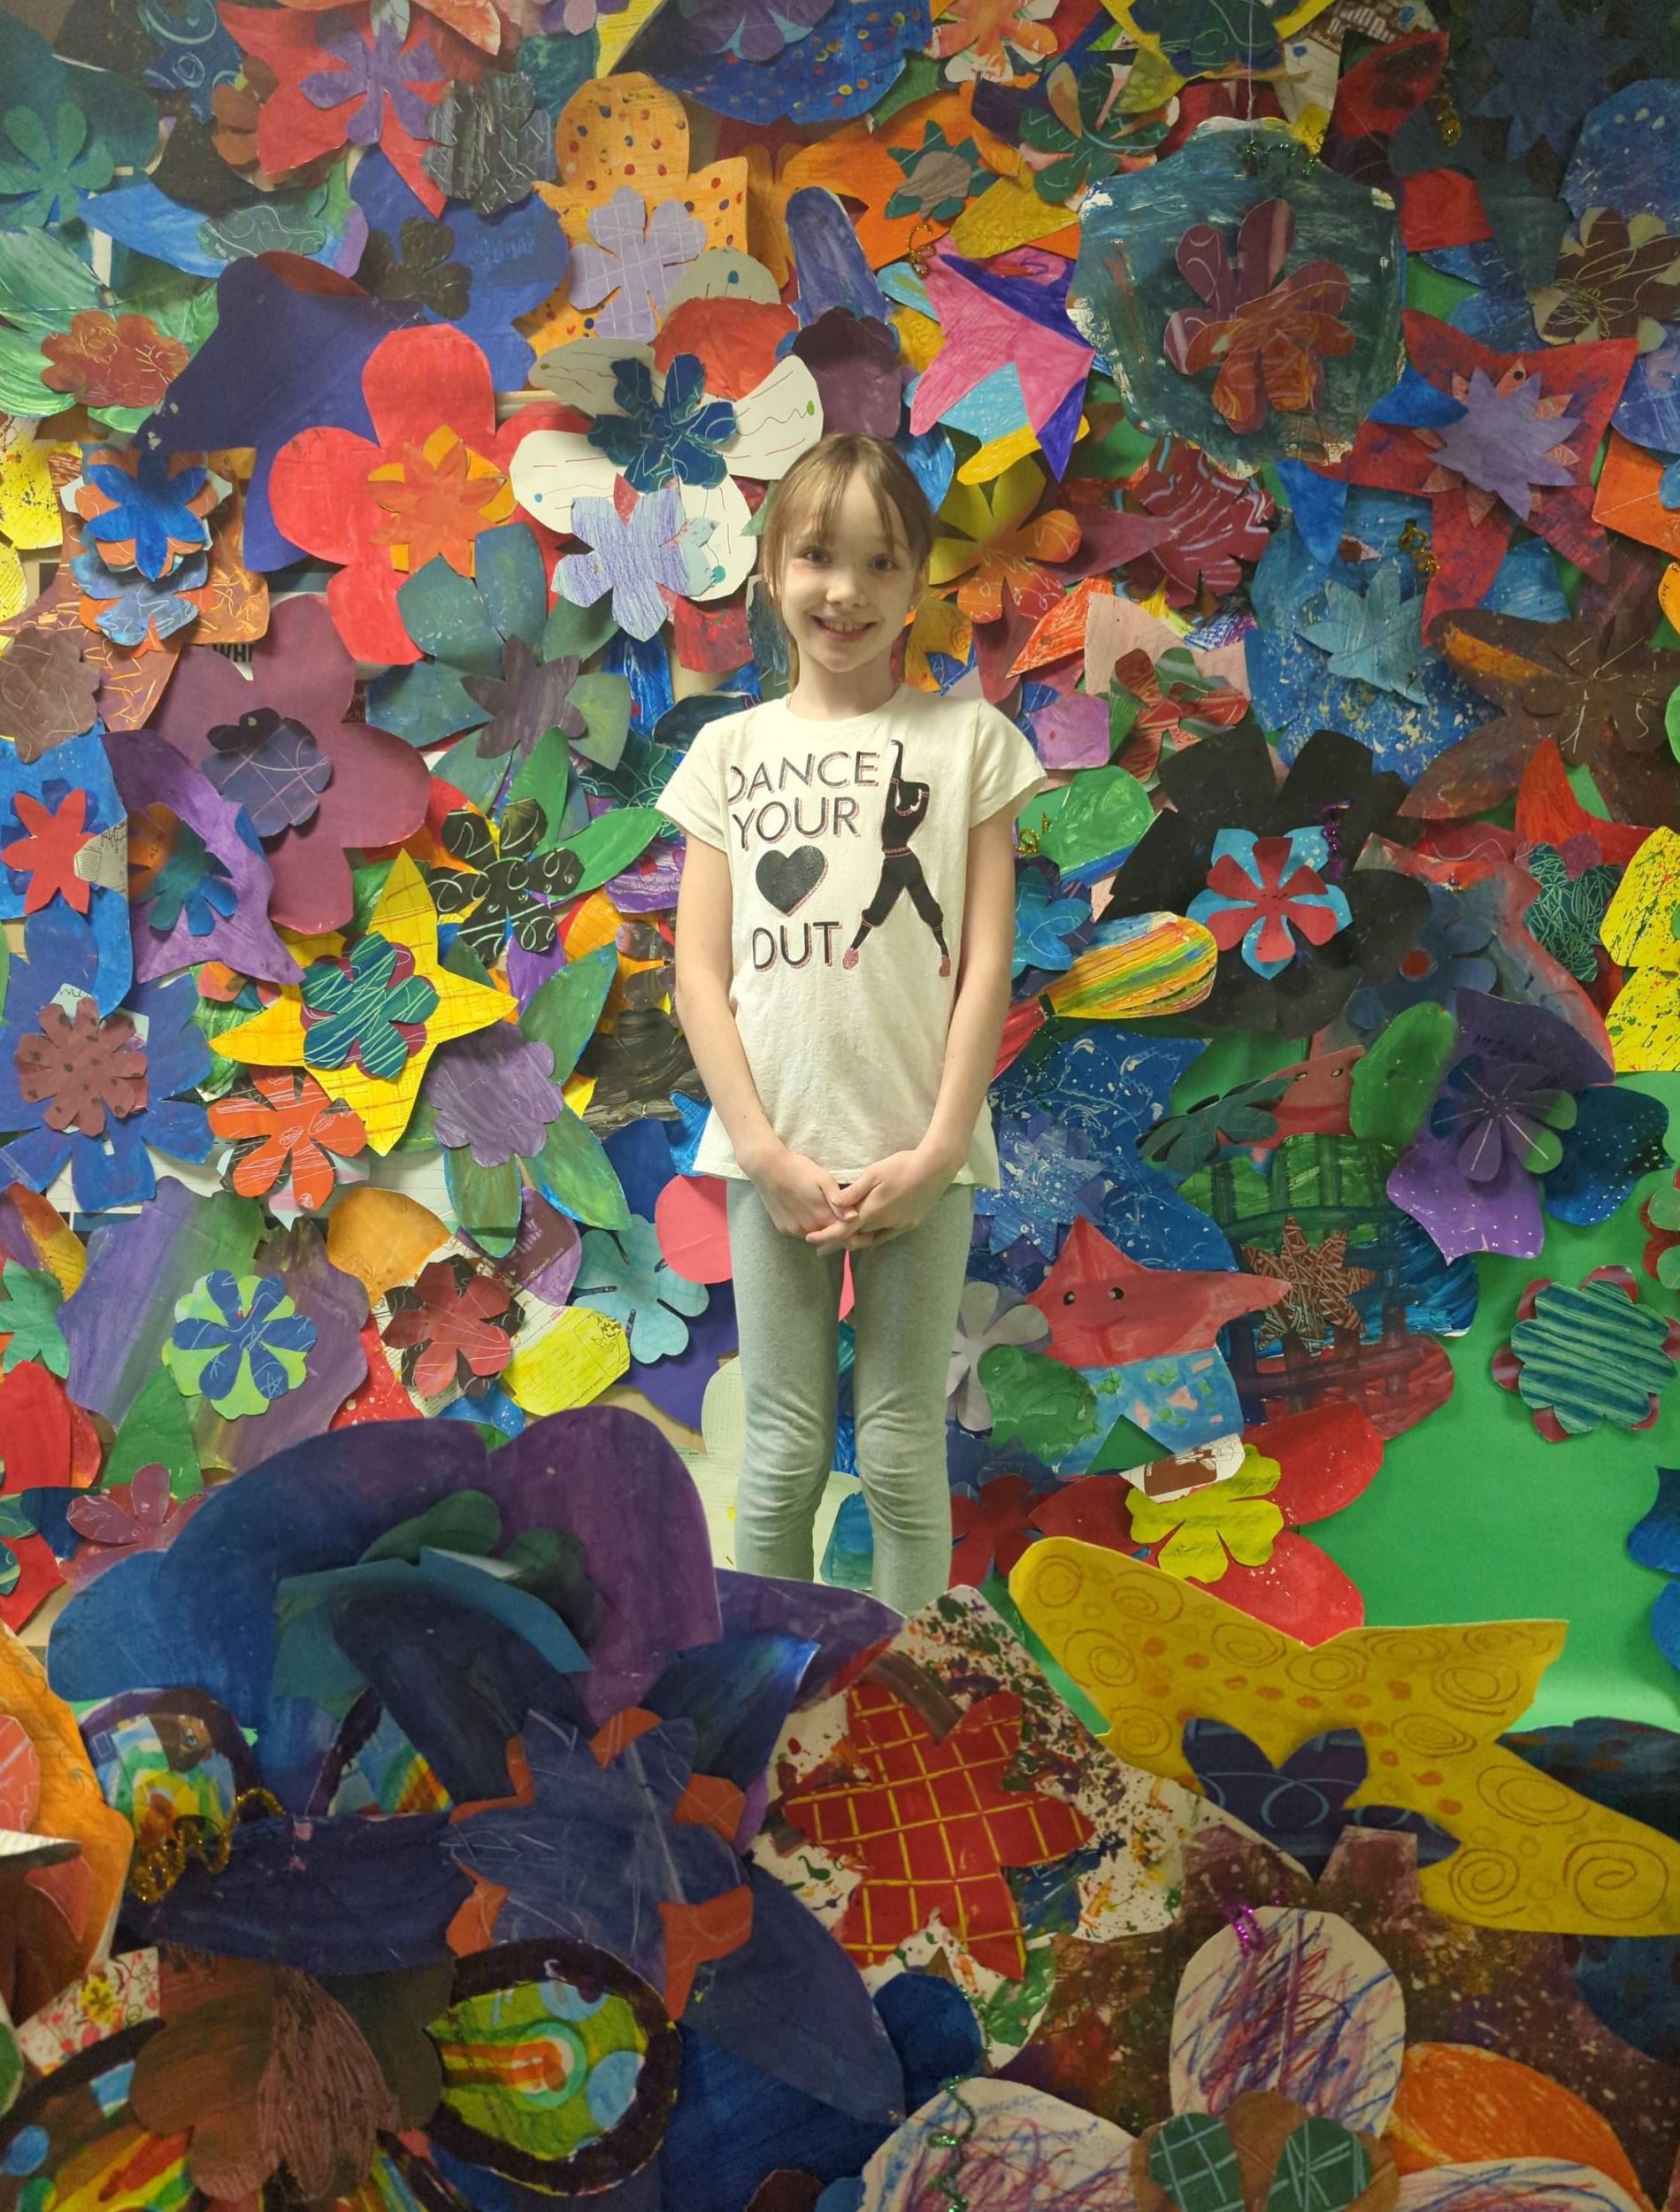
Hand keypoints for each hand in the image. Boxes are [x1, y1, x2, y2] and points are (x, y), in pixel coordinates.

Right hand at [745, 1140, 856, 1240]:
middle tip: (841, 1216)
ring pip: (815, 1235)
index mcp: (822, 1216)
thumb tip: (855, 1218)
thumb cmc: (799, 1169)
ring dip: (822, 1229)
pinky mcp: (783, 1228)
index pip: (843, 1234)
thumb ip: (840, 1201)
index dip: (853, 1231)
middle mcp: (808, 1229)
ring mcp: (794, 1230)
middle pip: (829, 1237)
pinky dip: (808, 1226)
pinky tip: (807, 1212)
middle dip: (838, 1230)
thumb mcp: (824, 1179)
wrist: (767, 1167)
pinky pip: (801, 1232)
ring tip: (822, 1211)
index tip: (857, 1223)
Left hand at [816, 1142, 958, 1245]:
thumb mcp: (874, 1173)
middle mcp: (883, 1223)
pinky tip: (872, 1240)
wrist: (935, 1168)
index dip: (825, 1237)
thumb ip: (854, 1192)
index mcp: (871, 1211)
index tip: (810, 1240)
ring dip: (857, 1242)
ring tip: (844, 1244)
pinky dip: (876, 1239)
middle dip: (838, 1243)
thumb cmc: (901, 1166)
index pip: (843, 1230)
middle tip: (822, 1248)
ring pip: (871, 1239)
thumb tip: (833, 1204)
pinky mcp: (910, 1224)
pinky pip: (888, 1236)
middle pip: (855, 1238)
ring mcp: (898, 1225)